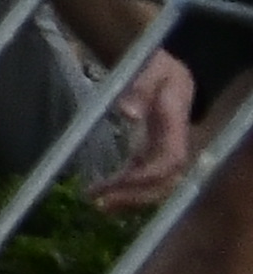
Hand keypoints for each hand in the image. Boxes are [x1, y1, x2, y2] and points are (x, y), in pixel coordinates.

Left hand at [107, 50, 205, 205]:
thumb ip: (140, 87)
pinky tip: (100, 193)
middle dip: (136, 195)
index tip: (123, 181)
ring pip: (152, 185)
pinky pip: (139, 176)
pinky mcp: (148, 152)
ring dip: (128, 198)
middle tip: (103, 203)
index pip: (170, 161)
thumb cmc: (159, 68)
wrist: (168, 73)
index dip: (149, 175)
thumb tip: (127, 113)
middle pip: (162, 181)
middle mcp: (173, 145)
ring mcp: (161, 151)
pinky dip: (122, 187)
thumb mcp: (152, 67)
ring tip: (98, 205)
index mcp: (176, 127)